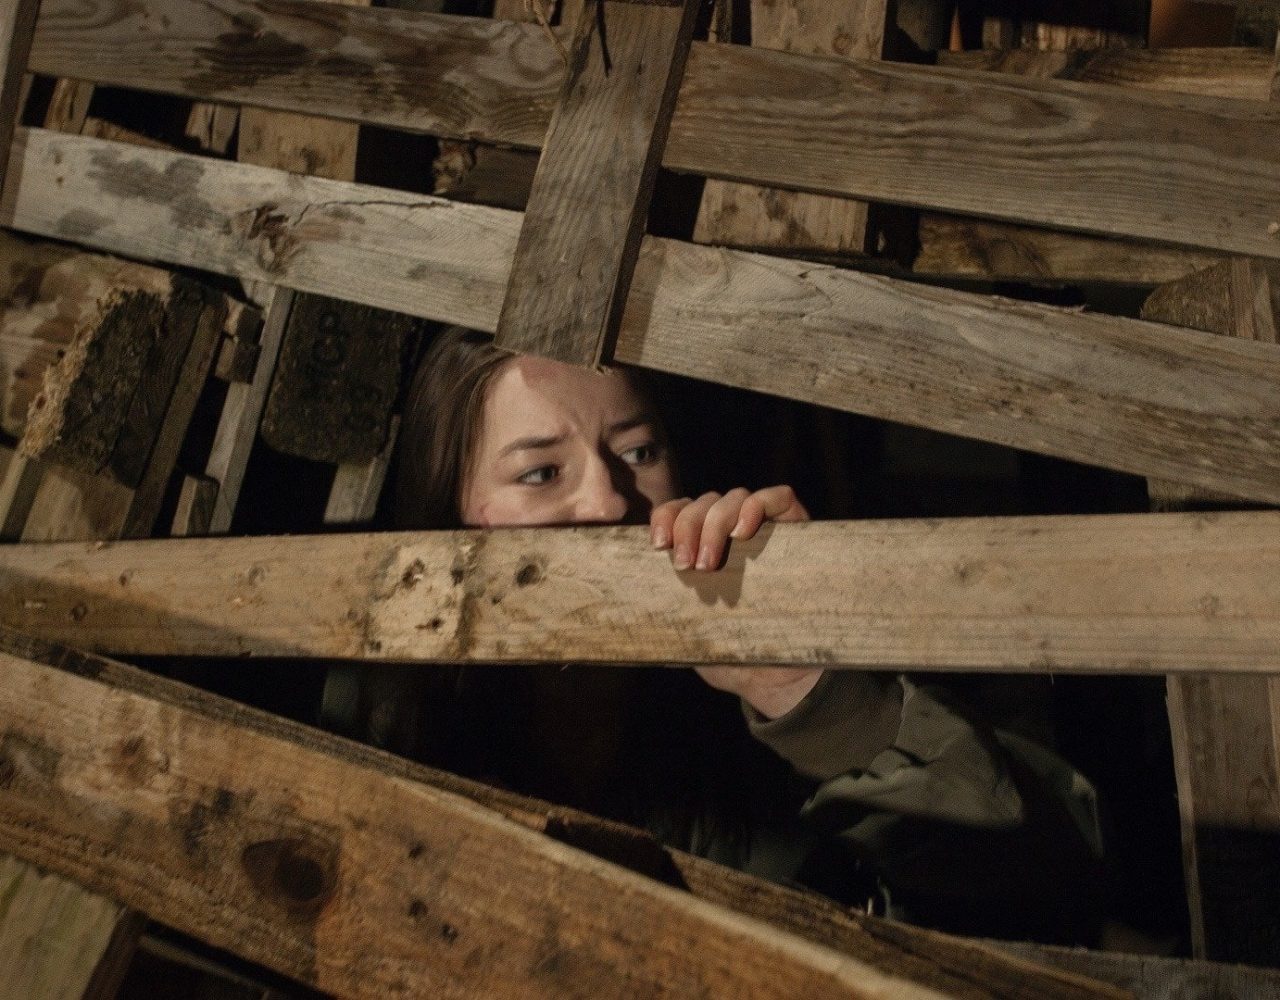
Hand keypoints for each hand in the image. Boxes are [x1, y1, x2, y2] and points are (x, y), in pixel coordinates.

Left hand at [650, 485, 818, 717]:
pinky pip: (778, 498)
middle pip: (704, 502)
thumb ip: (665, 604)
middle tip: (686, 567)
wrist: (775, 674)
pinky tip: (743, 531)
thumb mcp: (687, 623)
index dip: (665, 517)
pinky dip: (758, 505)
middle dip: (688, 528)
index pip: (678, 509)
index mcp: (702, 544)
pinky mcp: (797, 527)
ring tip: (710, 564)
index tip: (658, 545)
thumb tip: (625, 606)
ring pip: (734, 497)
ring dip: (715, 524)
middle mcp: (731, 529)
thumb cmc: (727, 648)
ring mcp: (766, 525)